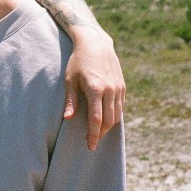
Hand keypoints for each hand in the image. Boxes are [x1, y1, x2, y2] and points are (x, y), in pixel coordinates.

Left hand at [64, 27, 125, 149]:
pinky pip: (120, 107)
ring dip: (108, 127)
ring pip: (117, 115)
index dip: (93, 135)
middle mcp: (110, 90)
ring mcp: (118, 88)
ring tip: (97, 132)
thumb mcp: (70, 79)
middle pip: (109, 121)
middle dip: (100, 134)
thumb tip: (68, 119)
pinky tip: (105, 120)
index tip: (90, 146)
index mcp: (95, 89)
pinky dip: (114, 116)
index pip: (96, 119)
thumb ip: (71, 100)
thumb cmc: (78, 61)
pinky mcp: (122, 86)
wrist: (95, 44)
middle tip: (91, 142)